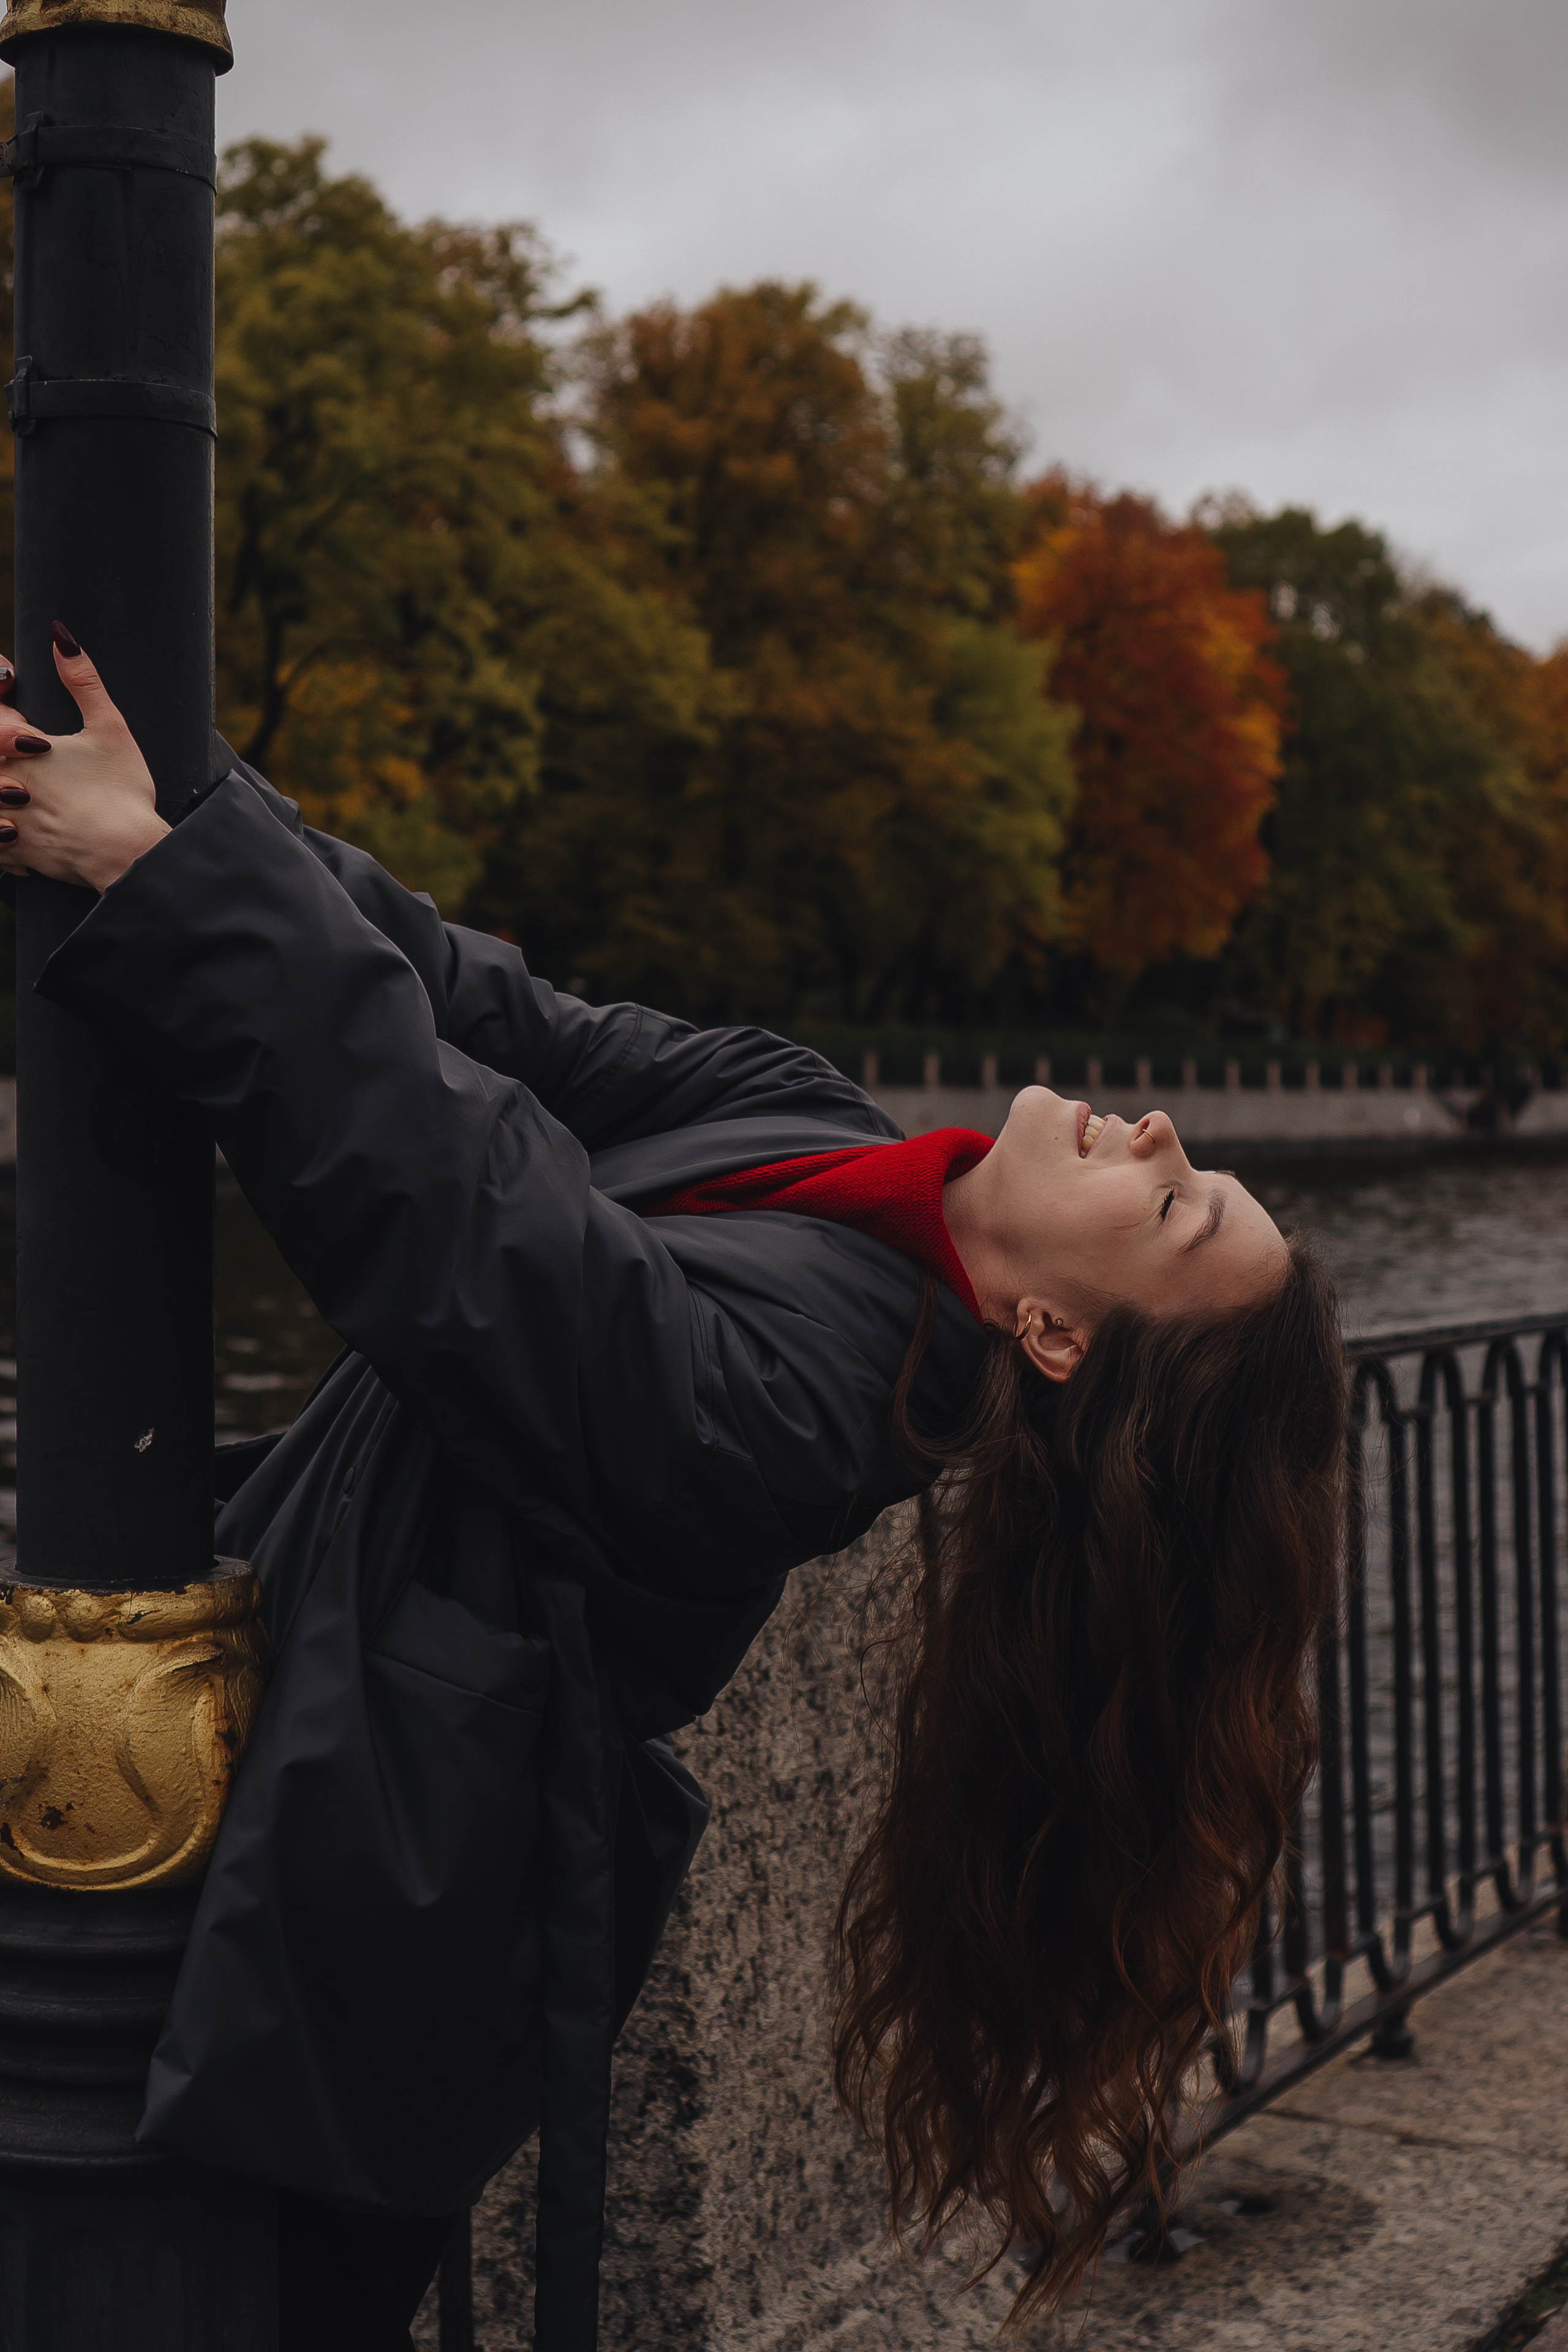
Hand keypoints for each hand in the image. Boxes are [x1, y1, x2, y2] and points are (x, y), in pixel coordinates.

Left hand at [0, 625, 170, 892]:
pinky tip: (22, 831)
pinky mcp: (16, 851)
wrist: (127, 853)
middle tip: (35, 758)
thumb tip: (61, 636)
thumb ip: (83, 681)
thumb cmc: (122, 791)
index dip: (7, 716)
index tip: (30, 725)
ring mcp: (9, 819)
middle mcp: (7, 781)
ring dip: (2, 796)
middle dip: (7, 756)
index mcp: (23, 748)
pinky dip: (6, 835)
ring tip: (24, 796)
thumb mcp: (110, 728)